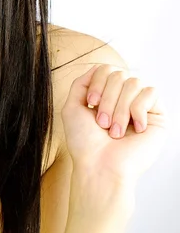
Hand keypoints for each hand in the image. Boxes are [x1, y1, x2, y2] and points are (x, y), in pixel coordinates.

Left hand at [61, 64, 167, 185]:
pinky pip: (151, 93)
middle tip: (102, 123)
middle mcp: (124, 98)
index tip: (91, 103)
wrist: (100, 166)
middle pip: (120, 74)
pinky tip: (135, 129)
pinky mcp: (158, 116)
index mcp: (106, 95)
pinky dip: (138, 111)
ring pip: (134, 82)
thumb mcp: (72, 107)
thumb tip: (98, 66)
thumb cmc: (85, 142)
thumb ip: (82, 83)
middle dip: (108, 98)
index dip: (98, 82)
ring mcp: (142, 106)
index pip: (106, 68)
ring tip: (115, 130)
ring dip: (120, 108)